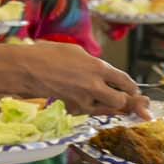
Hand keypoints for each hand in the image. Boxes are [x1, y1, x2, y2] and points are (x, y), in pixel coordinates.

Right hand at [0, 40, 149, 117]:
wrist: (27, 69)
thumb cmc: (49, 55)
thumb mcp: (77, 52)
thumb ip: (94, 64)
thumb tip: (103, 72)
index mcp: (98, 67)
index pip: (125, 81)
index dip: (132, 88)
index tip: (135, 90)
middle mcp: (94, 86)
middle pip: (121, 101)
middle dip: (125, 100)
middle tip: (125, 98)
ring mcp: (83, 100)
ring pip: (106, 110)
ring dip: (109, 106)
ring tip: (105, 99)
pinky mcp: (73, 109)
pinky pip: (90, 111)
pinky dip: (92, 108)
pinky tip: (85, 99)